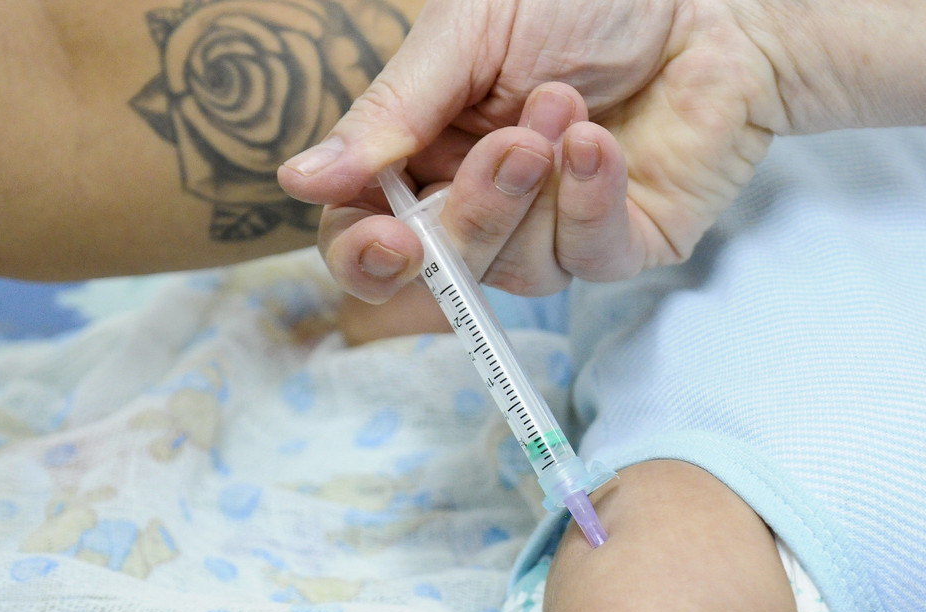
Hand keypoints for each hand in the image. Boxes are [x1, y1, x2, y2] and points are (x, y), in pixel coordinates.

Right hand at [278, 0, 797, 300]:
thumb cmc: (584, 0)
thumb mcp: (467, 34)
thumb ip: (391, 111)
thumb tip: (300, 181)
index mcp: (432, 151)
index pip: (371, 231)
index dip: (365, 252)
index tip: (384, 237)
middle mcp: (490, 202)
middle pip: (445, 267)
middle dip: (469, 218)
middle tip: (508, 145)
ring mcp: (559, 228)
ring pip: (517, 271)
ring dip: (536, 191)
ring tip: (566, 105)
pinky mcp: (625, 242)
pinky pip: (590, 258)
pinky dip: (590, 200)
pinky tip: (599, 142)